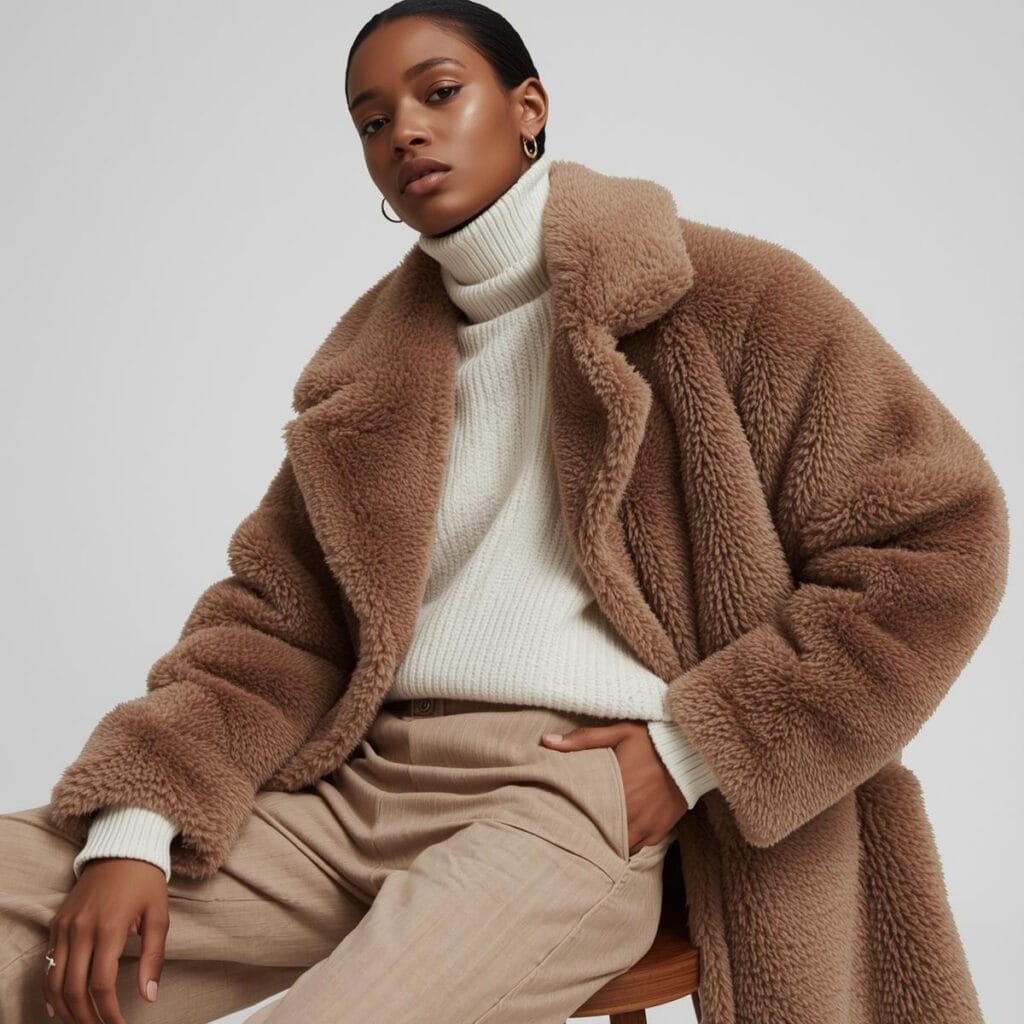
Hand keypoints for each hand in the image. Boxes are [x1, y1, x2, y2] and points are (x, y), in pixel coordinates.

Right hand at [42, 858, 168, 1023]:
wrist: (124, 848)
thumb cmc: (146, 882)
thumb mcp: (159, 916)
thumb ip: (154, 958)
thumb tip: (149, 996)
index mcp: (109, 927)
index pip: (101, 984)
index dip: (108, 1012)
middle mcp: (81, 929)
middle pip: (74, 989)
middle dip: (86, 1017)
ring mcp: (65, 926)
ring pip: (54, 982)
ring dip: (66, 1010)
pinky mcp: (57, 923)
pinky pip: (47, 965)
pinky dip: (50, 990)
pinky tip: (59, 1008)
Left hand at [541, 720, 688, 854]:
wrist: (690, 752)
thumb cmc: (652, 741)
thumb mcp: (619, 732)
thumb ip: (583, 739)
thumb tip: (546, 741)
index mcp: (616, 790)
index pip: (587, 817)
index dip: (574, 822)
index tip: (563, 820)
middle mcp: (631, 813)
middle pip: (603, 837)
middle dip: (591, 835)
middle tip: (577, 831)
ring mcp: (647, 825)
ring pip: (621, 847)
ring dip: (610, 842)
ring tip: (598, 836)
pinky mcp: (661, 830)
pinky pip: (640, 848)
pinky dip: (629, 845)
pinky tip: (620, 836)